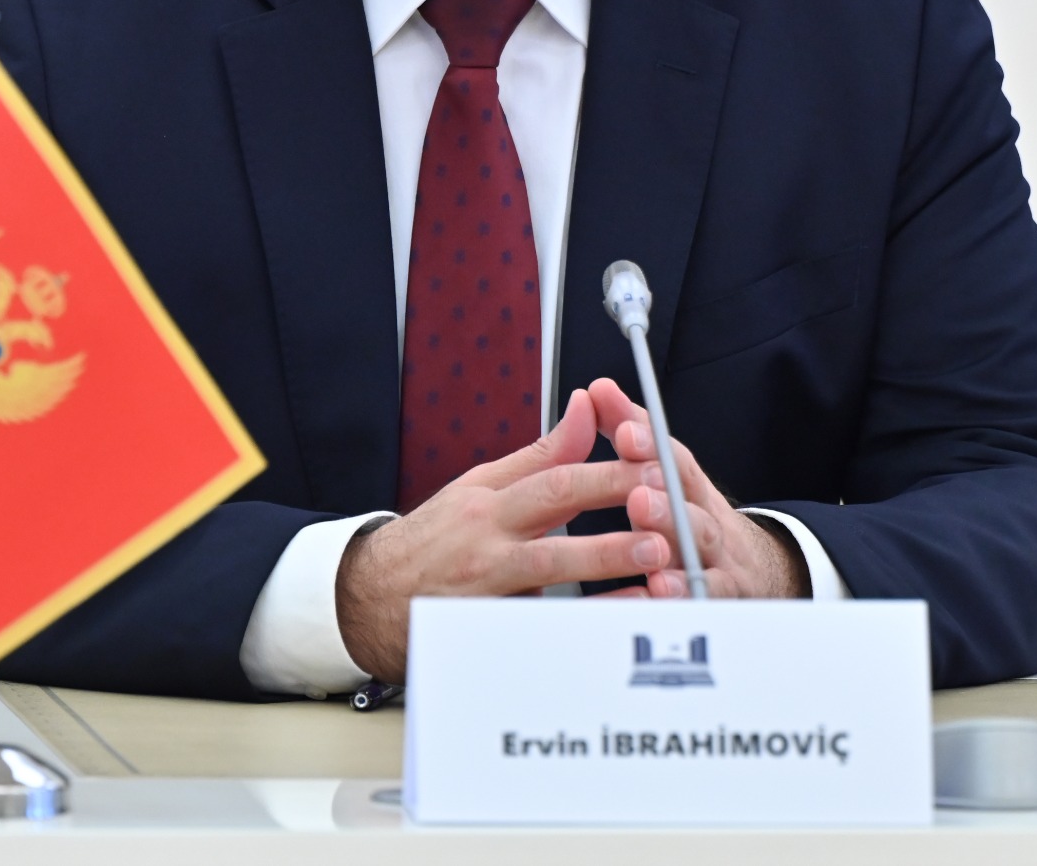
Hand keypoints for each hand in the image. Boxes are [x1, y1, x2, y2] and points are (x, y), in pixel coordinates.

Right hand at [334, 389, 672, 682]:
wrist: (370, 602)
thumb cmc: (435, 542)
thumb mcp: (481, 489)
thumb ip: (542, 455)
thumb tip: (588, 407)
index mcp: (490, 502)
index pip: (553, 474)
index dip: (605, 465)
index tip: (651, 458)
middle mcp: (487, 540)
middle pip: (553, 510)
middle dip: (613, 500)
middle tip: (666, 499)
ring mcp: (486, 587)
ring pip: (551, 569)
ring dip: (607, 560)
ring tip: (656, 553)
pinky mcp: (488, 630)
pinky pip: (544, 625)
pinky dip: (588, 618)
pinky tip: (628, 612)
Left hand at [586, 377, 808, 599]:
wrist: (755, 572)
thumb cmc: (692, 518)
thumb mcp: (666, 473)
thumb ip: (632, 432)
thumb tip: (598, 390)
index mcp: (690, 490)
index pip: (675, 462)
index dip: (651, 447)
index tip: (626, 434)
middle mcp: (708, 524)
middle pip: (693, 511)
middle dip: (666, 503)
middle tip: (639, 498)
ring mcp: (719, 564)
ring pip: (702, 557)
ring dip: (676, 552)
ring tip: (651, 552)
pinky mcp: (720, 603)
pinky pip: (702, 602)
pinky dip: (681, 598)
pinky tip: (659, 595)